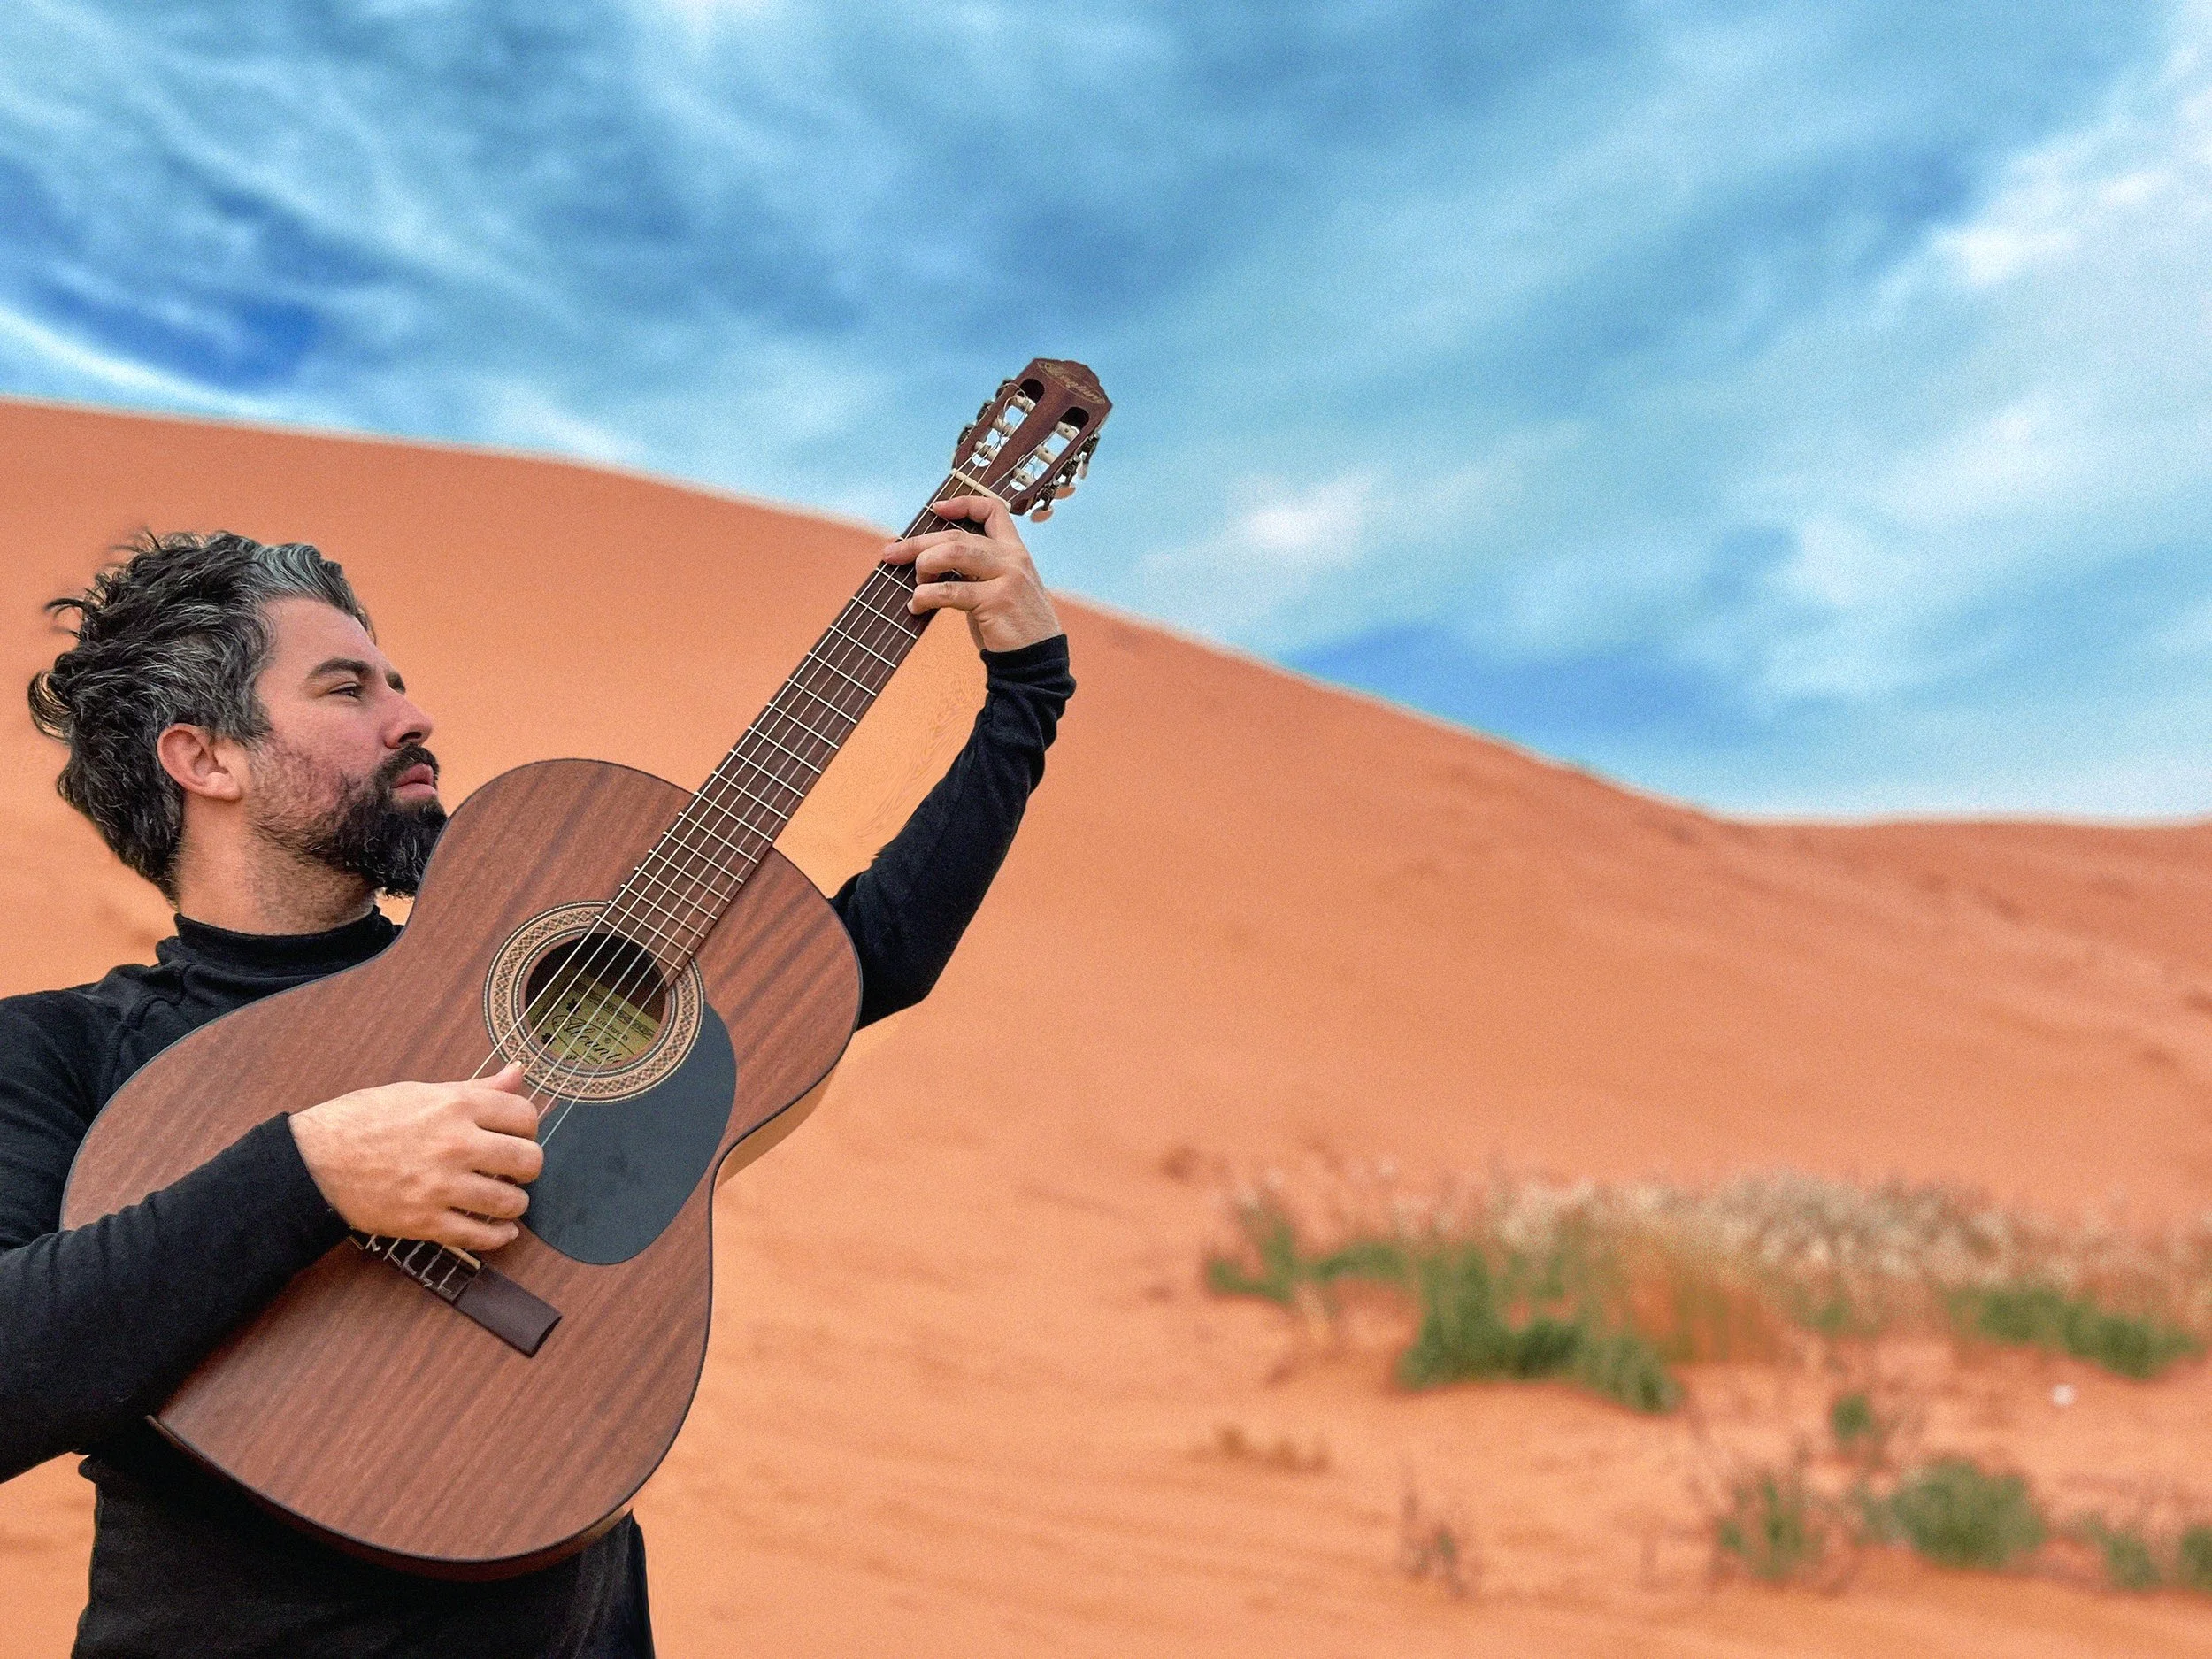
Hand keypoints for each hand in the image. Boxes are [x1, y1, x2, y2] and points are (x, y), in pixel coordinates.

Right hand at [287, 1062, 542, 1254]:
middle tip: (513, 1168)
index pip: (525, 1116)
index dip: (527, 1127)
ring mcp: (441, 1186)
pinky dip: (499, 1236)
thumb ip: (476, 1088)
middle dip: (527, 1166)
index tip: (516, 1134)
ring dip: (514, 1203)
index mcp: (456, 1106)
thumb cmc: (364, 1120)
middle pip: (528, 1160)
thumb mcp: (420, 1092)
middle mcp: (455, 1144)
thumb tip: (519, 1072)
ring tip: (503, 1198)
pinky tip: (501, 1230)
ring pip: (511, 1202)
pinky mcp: (425, 1222)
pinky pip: (481, 1237)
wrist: (313, 1161)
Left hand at [883, 495, 1063, 652]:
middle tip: (891, 553)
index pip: (993, 511)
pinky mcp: (996, 601)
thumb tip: (926, 561)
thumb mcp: (999, 590)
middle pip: (957, 535)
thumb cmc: (1010, 628)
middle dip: (918, 543)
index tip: (935, 510)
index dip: (962, 504)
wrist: (1036, 662)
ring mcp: (1007, 578)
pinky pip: (949, 591)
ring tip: (916, 583)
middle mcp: (1013, 559)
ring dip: (923, 565)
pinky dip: (924, 597)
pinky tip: (916, 606)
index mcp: (1016, 552)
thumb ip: (975, 572)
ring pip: (953, 553)